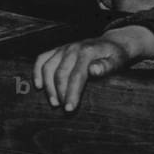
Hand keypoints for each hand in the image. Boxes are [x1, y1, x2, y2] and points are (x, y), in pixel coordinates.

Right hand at [33, 26, 153, 111]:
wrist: (112, 43)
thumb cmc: (115, 56)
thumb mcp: (117, 61)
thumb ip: (106, 66)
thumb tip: (94, 70)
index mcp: (88, 52)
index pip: (77, 75)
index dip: (72, 93)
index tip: (70, 109)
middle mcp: (73, 48)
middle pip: (61, 73)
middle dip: (60, 93)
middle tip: (64, 109)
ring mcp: (64, 48)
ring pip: (48, 67)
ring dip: (49, 86)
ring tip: (55, 102)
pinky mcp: (58, 50)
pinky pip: (42, 59)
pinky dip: (36, 71)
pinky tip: (38, 86)